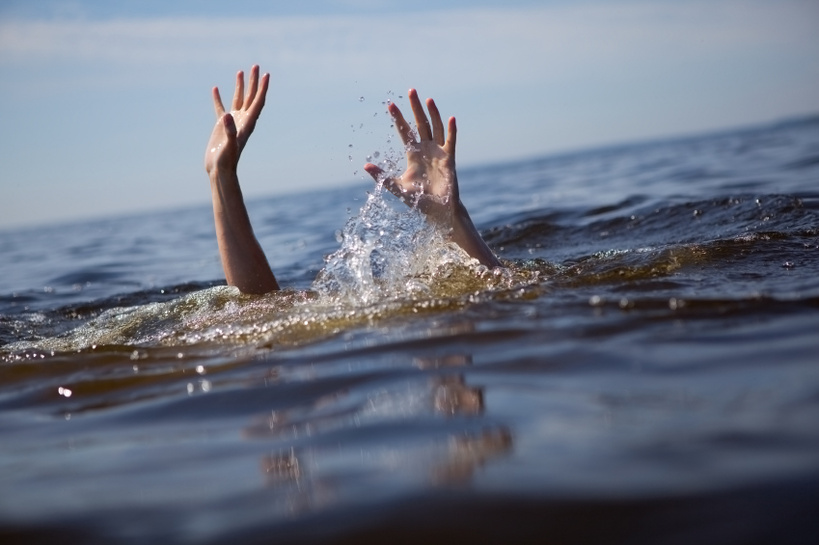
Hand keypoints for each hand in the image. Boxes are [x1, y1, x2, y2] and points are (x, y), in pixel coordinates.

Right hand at [204, 65, 269, 173]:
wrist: (220, 170)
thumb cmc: (227, 160)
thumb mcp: (229, 145)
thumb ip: (229, 130)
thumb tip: (227, 116)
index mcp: (248, 124)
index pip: (258, 102)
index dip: (263, 88)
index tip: (266, 75)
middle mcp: (243, 120)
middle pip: (250, 97)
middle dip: (254, 82)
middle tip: (256, 66)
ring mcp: (233, 122)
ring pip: (238, 100)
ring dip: (240, 86)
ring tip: (240, 71)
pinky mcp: (222, 125)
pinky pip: (221, 107)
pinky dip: (218, 98)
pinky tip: (215, 88)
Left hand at [365, 89, 500, 266]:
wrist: (437, 210)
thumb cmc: (418, 200)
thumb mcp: (396, 186)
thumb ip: (382, 176)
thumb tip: (365, 166)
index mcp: (413, 154)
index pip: (404, 131)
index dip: (398, 118)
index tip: (390, 104)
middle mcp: (426, 149)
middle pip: (420, 123)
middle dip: (415, 107)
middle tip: (411, 91)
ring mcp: (438, 152)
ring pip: (435, 128)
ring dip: (432, 114)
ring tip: (429, 100)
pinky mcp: (450, 159)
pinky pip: (451, 141)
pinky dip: (451, 130)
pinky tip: (451, 118)